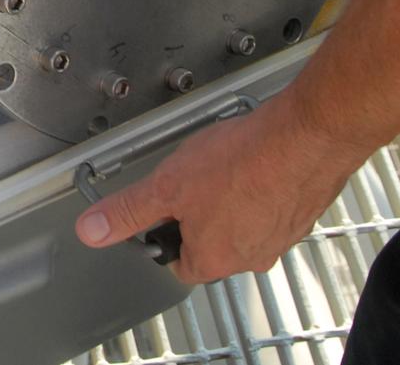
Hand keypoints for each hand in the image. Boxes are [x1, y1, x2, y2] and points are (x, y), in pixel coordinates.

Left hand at [74, 94, 367, 284]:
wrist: (307, 136)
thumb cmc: (245, 161)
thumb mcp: (168, 184)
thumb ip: (129, 209)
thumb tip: (92, 230)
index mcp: (215, 259)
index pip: (178, 263)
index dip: (165, 232)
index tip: (163, 207)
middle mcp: (252, 257)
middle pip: (211, 243)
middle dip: (199, 211)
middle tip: (195, 176)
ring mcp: (282, 235)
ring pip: (243, 222)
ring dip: (231, 196)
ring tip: (225, 163)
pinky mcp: (302, 210)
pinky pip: (271, 203)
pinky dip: (261, 185)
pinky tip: (254, 159)